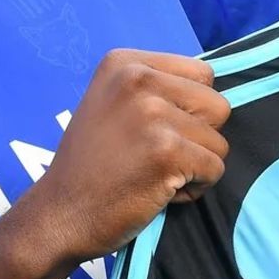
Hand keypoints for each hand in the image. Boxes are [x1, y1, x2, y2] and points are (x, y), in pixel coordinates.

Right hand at [15, 50, 228, 267]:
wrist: (59, 215)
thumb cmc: (91, 165)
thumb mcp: (111, 104)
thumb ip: (156, 90)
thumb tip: (210, 92)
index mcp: (125, 63)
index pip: (202, 75)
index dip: (190, 110)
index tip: (152, 131)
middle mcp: (137, 80)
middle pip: (217, 105)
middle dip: (198, 137)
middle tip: (157, 156)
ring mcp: (152, 115)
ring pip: (219, 141)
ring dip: (195, 165)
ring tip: (155, 174)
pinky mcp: (167, 152)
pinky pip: (215, 169)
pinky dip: (195, 188)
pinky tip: (158, 191)